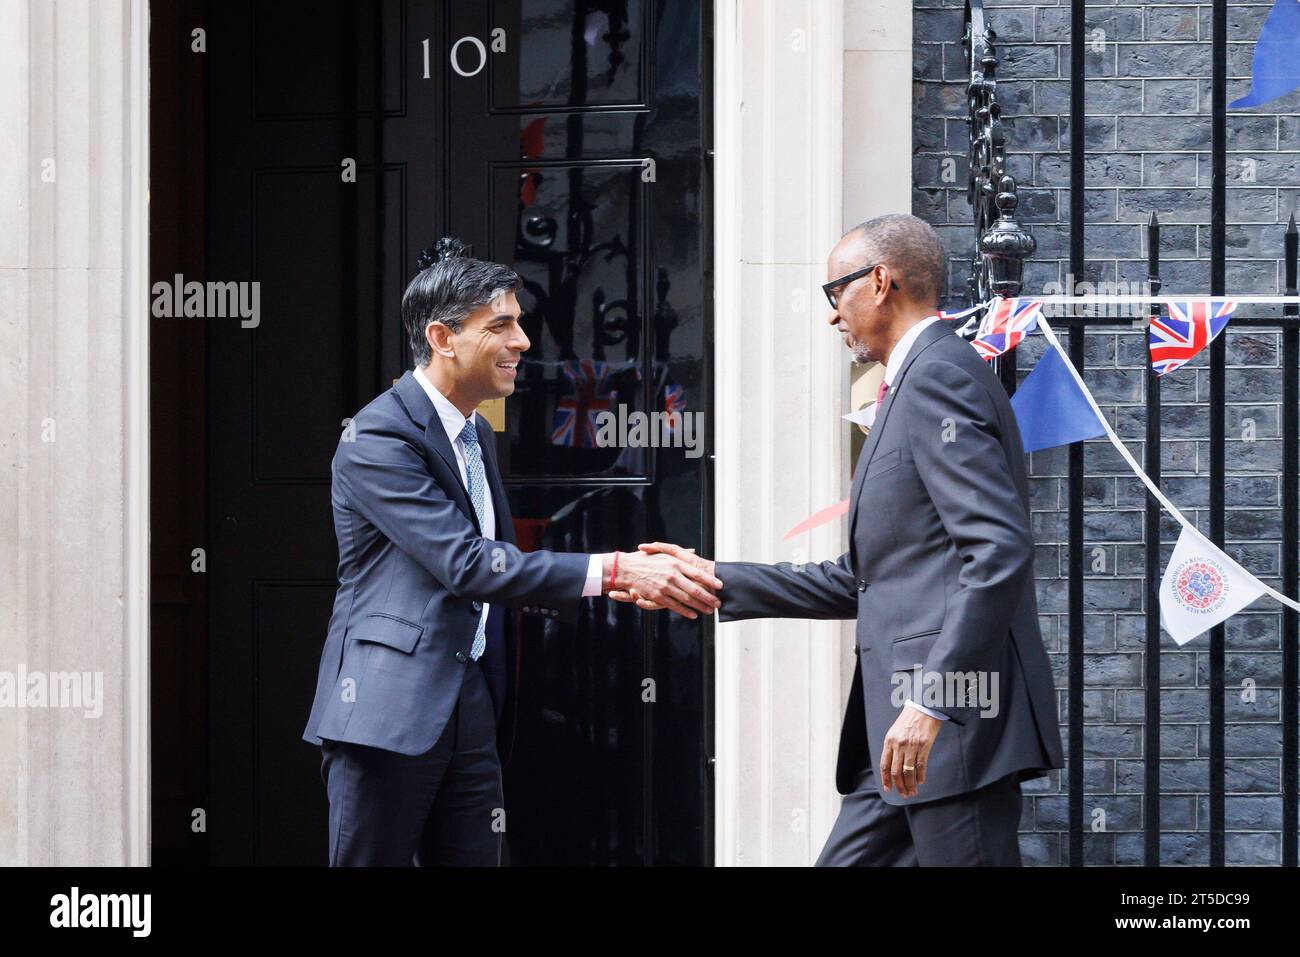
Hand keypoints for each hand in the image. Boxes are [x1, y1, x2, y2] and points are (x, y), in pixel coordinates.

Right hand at [603, 548, 721, 618]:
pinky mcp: (658, 596)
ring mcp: (665, 587)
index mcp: (676, 563)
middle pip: (695, 589)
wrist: (628, 569)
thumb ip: (680, 553)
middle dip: (709, 598)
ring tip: (709, 610)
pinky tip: (693, 615)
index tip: (720, 585)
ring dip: (700, 606)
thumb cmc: (647, 559)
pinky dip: (686, 611)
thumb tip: (693, 551)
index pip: (697, 573)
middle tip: (718, 603)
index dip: (710, 580)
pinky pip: (675, 606)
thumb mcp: (664, 553)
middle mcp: (672, 575)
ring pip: (687, 599)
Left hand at [878, 706, 942, 797]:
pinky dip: (920, 776)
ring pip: (908, 772)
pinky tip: (921, 781)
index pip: (885, 765)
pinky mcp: (924, 746)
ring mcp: (911, 746)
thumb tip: (892, 766)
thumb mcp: (895, 732)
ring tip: (912, 792)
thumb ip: (892, 747)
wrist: (922, 708)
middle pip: (896, 771)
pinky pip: (921, 765)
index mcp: (889, 741)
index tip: (888, 788)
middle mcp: (898, 745)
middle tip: (903, 794)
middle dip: (899, 786)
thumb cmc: (909, 720)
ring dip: (910, 785)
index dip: (886, 779)